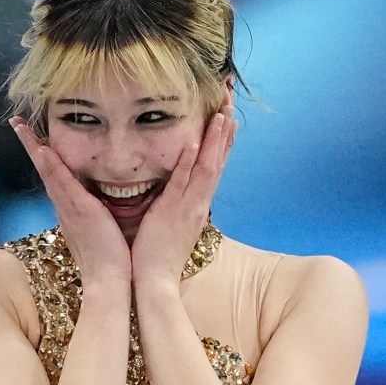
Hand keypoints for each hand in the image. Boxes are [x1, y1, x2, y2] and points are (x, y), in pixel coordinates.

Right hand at [10, 117, 131, 286]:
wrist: (110, 282)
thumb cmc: (113, 259)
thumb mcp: (104, 230)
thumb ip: (101, 214)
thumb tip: (104, 203)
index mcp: (72, 210)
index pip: (55, 177)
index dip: (44, 156)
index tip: (36, 137)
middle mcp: (65, 207)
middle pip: (45, 170)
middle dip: (31, 145)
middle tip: (17, 123)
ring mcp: (69, 209)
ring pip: (49, 172)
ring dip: (35, 148)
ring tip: (21, 127)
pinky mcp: (80, 211)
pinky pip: (62, 184)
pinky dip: (52, 167)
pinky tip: (44, 150)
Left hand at [129, 105, 236, 289]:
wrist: (154, 282)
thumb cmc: (157, 255)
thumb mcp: (170, 223)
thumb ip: (175, 203)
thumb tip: (174, 187)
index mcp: (197, 204)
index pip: (213, 166)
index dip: (222, 141)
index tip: (227, 115)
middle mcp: (198, 203)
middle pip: (216, 160)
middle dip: (224, 130)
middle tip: (231, 102)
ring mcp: (188, 207)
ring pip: (206, 168)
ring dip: (215, 140)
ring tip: (222, 114)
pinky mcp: (173, 212)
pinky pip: (182, 183)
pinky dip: (189, 163)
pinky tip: (192, 143)